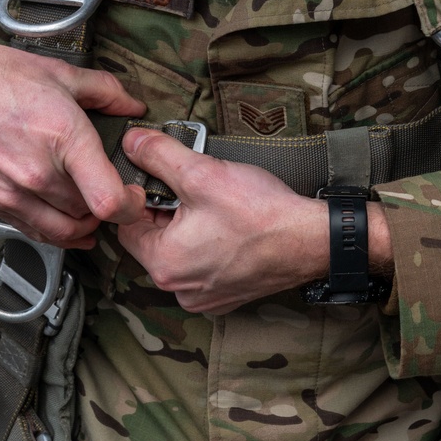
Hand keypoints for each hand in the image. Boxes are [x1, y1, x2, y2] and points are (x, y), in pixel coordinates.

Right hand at [0, 27, 146, 246]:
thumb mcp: (55, 72)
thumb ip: (103, 91)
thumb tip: (131, 105)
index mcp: (62, 137)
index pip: (108, 200)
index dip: (131, 206)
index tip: (134, 196)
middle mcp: (36, 173)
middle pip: (90, 217)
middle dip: (107, 208)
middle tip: (112, 192)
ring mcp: (11, 192)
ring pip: (63, 233)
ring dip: (82, 226)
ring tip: (90, 210)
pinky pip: (33, 231)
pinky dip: (53, 230)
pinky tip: (60, 215)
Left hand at [116, 127, 341, 313]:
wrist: (314, 240)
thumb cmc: (261, 212)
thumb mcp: (201, 172)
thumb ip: (158, 154)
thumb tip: (130, 142)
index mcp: (164, 265)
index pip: (126, 226)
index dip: (141, 198)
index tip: (162, 181)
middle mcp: (179, 291)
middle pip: (152, 241)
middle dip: (166, 213)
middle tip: (193, 191)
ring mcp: (204, 298)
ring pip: (178, 254)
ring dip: (187, 229)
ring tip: (213, 207)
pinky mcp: (225, 297)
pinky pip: (202, 268)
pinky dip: (208, 247)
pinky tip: (228, 229)